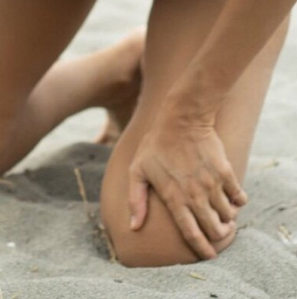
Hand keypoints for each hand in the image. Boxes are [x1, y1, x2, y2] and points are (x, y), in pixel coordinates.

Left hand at [128, 117, 246, 259]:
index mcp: (175, 199)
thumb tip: (134, 226)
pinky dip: (238, 201)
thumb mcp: (138, 169)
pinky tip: (233, 198)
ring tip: (225, 215)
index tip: (208, 255)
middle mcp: (195, 196)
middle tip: (219, 231)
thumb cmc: (156, 143)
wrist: (182, 118)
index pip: (191, 234)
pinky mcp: (225, 172)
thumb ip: (136, 199)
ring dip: (228, 219)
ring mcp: (212, 184)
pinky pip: (239, 196)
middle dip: (218, 235)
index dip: (202, 249)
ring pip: (228, 215)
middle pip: (214, 229)